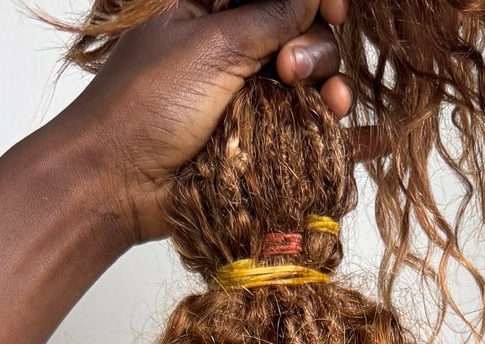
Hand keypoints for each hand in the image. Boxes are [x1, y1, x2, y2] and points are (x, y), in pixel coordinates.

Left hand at [45, 0, 353, 251]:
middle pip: (301, 36)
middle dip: (315, 50)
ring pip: (309, 87)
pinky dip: (341, 140)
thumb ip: (269, 16)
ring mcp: (246, 102)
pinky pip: (308, 138)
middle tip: (294, 72)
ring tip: (330, 107)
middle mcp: (233, 53)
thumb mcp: (210, 45)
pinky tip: (369, 140)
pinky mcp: (256, 149)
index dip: (311, 1)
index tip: (333, 10)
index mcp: (211, 11)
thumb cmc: (144, 106)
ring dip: (330, 91)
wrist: (115, 184)